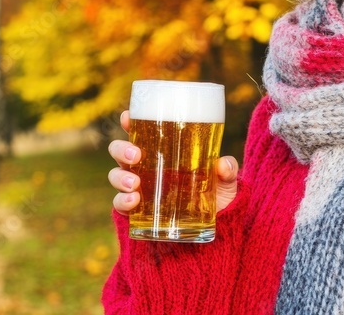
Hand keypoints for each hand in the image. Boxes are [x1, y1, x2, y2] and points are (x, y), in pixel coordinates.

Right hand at [107, 110, 239, 215]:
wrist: (215, 227)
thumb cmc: (216, 196)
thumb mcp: (226, 182)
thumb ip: (227, 171)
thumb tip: (223, 164)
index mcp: (163, 152)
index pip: (140, 132)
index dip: (129, 121)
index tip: (127, 117)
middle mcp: (146, 167)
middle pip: (120, 151)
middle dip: (121, 149)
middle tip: (136, 155)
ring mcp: (139, 189)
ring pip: (116, 176)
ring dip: (120, 177)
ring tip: (134, 183)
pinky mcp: (138, 212)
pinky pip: (120, 204)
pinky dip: (122, 202)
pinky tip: (134, 201)